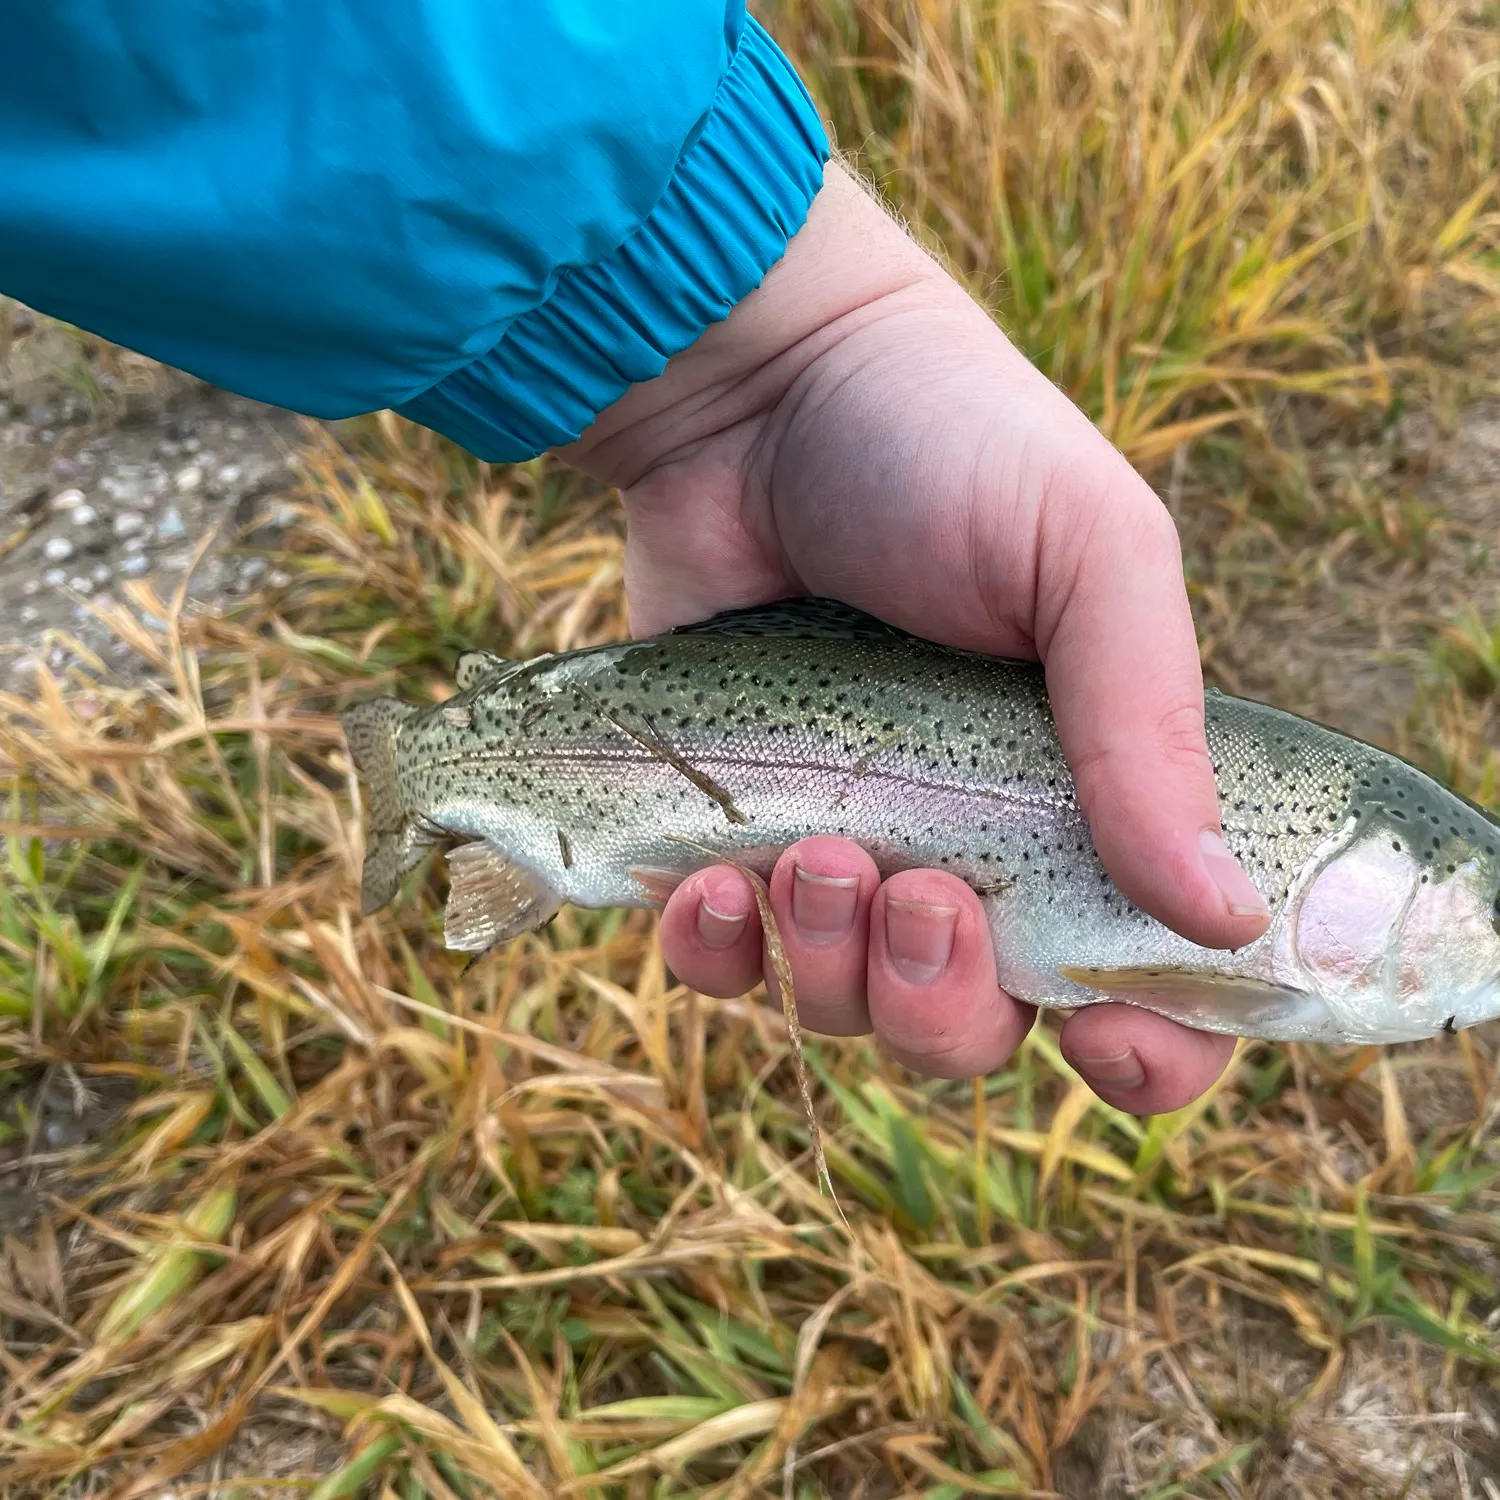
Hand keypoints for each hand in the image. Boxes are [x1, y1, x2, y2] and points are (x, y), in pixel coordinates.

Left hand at [562, 163, 1268, 1113]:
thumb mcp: (1091, 557)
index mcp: (1086, 796)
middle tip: (923, 892)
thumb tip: (1223, 915)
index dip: (1138, 1041)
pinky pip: (719, 966)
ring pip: (844, 1010)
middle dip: (949, 1002)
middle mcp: (968, 847)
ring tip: (815, 851)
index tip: (1104, 1028)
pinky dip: (716, 953)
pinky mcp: (724, 830)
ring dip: (831, 966)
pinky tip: (713, 882)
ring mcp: (841, 847)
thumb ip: (1152, 731)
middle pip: (976, 1029)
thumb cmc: (949, 445)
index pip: (1139, 981)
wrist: (756, 388)